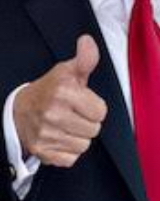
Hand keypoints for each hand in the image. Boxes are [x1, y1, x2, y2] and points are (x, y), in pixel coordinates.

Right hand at [14, 34, 107, 167]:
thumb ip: (85, 60)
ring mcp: (46, 135)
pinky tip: (58, 138)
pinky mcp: (42, 152)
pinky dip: (67, 151)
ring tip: (66, 126)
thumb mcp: (67, 72)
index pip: (101, 111)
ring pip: (84, 145)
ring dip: (78, 137)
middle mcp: (53, 114)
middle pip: (95, 130)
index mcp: (63, 92)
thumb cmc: (50, 91)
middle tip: (73, 114)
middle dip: (87, 122)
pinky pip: (71, 158)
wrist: (18, 112)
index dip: (94, 107)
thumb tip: (88, 41)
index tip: (81, 102)